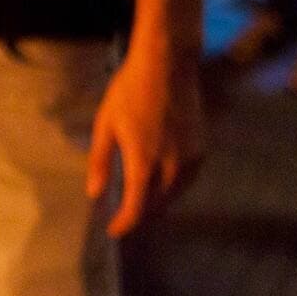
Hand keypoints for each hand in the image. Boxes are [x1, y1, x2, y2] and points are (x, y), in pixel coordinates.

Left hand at [86, 48, 204, 236]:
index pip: (136, 209)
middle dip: (140, 215)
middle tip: (124, 217)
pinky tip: (163, 184)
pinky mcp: (201, 149)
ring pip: (175, 195)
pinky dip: (174, 188)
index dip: (124, 224)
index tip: (113, 230)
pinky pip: (187, 180)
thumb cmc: (130, 91)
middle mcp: (170, 167)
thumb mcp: (106, 124)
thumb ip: (100, 162)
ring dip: (158, 203)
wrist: (167, 65)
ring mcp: (190, 158)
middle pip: (157, 206)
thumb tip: (94, 194)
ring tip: (142, 204)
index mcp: (143, 163)